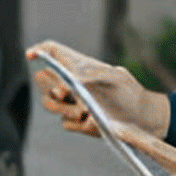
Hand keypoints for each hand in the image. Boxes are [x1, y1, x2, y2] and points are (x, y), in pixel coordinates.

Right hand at [26, 40, 170, 138]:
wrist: (144, 120)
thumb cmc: (132, 93)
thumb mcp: (115, 78)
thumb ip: (91, 74)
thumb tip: (71, 77)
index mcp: (80, 67)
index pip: (53, 52)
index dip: (40, 51)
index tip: (31, 55)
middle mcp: (73, 83)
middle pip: (44, 81)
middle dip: (52, 88)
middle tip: (67, 94)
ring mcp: (74, 103)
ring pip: (50, 104)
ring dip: (64, 109)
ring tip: (85, 113)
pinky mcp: (78, 122)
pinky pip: (65, 123)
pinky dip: (77, 124)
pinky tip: (94, 123)